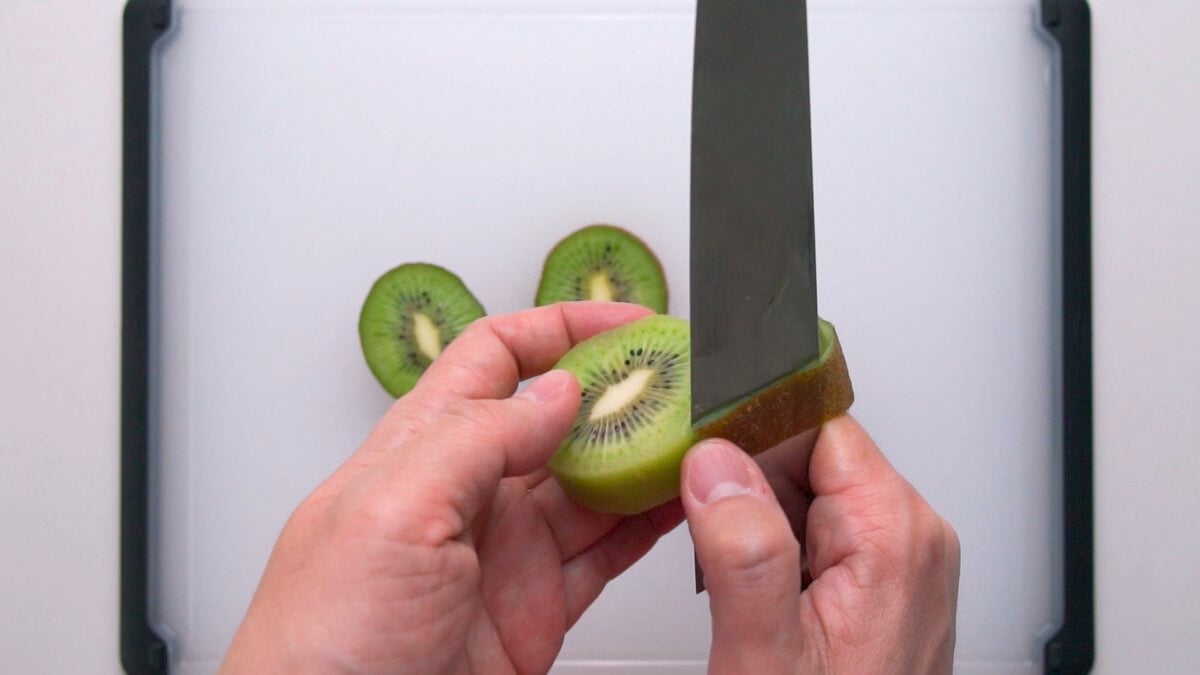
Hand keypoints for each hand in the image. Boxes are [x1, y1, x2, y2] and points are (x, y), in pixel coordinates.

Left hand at [221, 303, 683, 673]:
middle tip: (680, 384)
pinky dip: (648, 525)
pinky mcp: (535, 610)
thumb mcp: (391, 515)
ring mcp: (506, 554)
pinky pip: (605, 553)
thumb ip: (473, 441)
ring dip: (645, 457)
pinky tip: (679, 504)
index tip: (625, 326)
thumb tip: (553, 392)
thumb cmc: (323, 644)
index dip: (559, 330)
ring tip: (698, 436)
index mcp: (419, 450)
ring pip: (592, 484)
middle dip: (620, 393)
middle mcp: (467, 495)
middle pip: (557, 419)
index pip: (494, 358)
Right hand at [682, 417, 959, 673]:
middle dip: (750, 486)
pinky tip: (758, 595)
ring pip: (810, 491)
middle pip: (811, 455)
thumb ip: (744, 554)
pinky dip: (776, 549)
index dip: (751, 438)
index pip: (817, 425)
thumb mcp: (766, 657)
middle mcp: (911, 539)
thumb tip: (716, 463)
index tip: (702, 463)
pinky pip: (819, 530)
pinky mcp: (882, 583)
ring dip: (759, 520)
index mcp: (894, 536)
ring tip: (739, 584)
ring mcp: (900, 562)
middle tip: (713, 546)